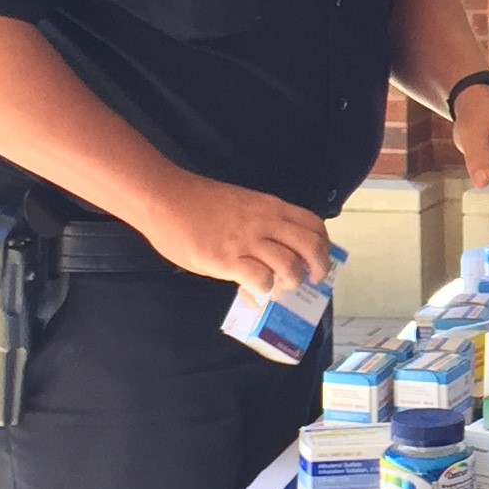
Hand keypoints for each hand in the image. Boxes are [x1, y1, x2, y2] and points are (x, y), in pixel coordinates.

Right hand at [140, 171, 333, 295]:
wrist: (165, 199)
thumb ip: (260, 227)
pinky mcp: (227, 259)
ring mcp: (246, 241)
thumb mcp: (240, 207)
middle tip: (310, 280)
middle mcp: (265, 222)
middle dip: (318, 268)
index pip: (314, 224)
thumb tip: (274, 255)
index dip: (324, 246)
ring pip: (289, 265)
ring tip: (279, 286)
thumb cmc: (199, 203)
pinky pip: (260, 279)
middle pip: (311, 246)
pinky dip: (264, 290)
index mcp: (270, 207)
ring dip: (290, 282)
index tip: (318, 260)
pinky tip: (254, 290)